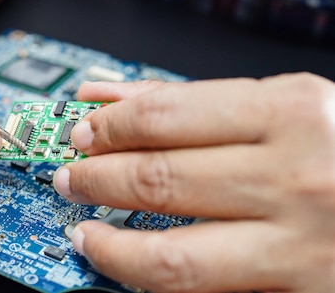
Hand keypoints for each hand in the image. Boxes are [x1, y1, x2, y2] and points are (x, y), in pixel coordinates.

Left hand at [53, 74, 334, 291]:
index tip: (79, 130)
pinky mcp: (301, 292)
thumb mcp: (279, 107)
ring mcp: (301, 242)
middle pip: (160, 177)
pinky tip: (122, 260)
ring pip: (171, 253)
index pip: (166, 115)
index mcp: (293, 111)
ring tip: (81, 225)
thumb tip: (102, 96)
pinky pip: (202, 292)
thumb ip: (188, 102)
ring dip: (108, 239)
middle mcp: (298, 175)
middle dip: (96, 176)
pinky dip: (147, 278)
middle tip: (69, 173)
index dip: (108, 125)